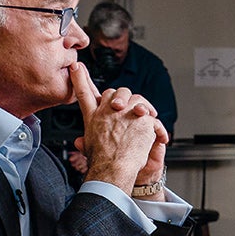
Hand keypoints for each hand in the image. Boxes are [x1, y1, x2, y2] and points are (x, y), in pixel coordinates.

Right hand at [69, 63, 161, 191]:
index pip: (84, 92)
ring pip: (135, 99)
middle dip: (122, 97)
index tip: (76, 66)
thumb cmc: (101, 163)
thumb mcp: (88, 148)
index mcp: (92, 117)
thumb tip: (79, 141)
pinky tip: (158, 134)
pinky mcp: (141, 118)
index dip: (80, 78)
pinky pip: (151, 116)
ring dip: (142, 106)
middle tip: (127, 108)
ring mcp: (125, 112)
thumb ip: (85, 140)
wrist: (113, 169)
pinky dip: (156, 125)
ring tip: (146, 117)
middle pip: (114, 93)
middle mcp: (107, 111)